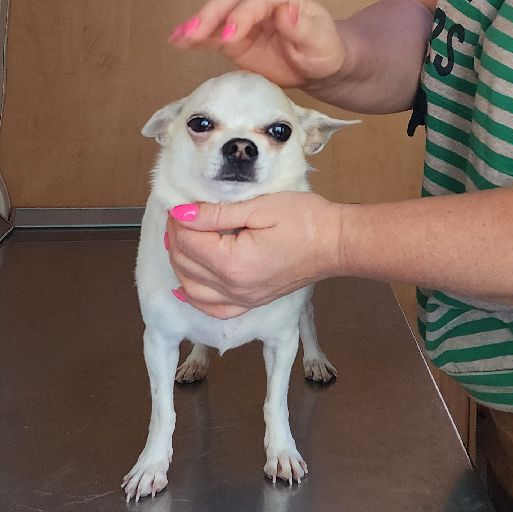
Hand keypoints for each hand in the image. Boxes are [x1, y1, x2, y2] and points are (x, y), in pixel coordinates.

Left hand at [166, 192, 344, 317]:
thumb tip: (183, 214)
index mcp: (234, 263)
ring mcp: (243, 300)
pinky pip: (212, 308)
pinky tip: (191, 280)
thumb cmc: (305, 219)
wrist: (335, 243)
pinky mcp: (251, 302)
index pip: (188, 242)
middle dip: (176, 237)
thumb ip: (217, 214)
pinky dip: (195, 294)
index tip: (181, 202)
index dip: (180, 219)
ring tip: (184, 239)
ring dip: (181, 263)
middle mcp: (234, 288)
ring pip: (192, 289)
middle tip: (182, 215)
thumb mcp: (259, 207)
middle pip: (186, 265)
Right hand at [167, 0, 346, 88]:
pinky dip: (194, 39)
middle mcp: (260, 4)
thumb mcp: (320, 41)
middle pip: (232, 1)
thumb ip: (303, 27)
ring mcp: (245, 21)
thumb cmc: (324, 50)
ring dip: (197, 25)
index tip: (232, 36)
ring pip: (217, 15)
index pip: (260, 0)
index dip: (244, 14)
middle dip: (213, 16)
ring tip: (178, 38)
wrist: (319, 65)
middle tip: (196, 34)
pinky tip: (177, 42)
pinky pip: (212, 36)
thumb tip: (285, 10)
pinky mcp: (234, 40)